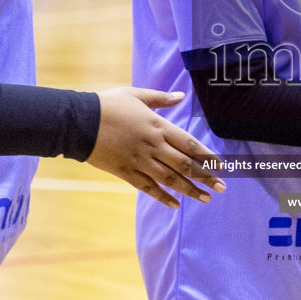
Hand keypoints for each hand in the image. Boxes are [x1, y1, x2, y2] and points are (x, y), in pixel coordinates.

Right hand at [86, 88, 225, 207]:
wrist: (78, 122)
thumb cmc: (107, 104)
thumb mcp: (136, 94)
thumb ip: (160, 98)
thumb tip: (181, 96)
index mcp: (157, 126)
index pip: (189, 144)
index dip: (207, 156)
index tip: (222, 166)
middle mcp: (152, 146)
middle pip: (185, 165)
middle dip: (206, 177)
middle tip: (222, 187)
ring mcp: (139, 161)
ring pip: (170, 179)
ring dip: (190, 190)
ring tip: (206, 198)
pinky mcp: (125, 172)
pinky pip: (148, 188)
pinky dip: (163, 197)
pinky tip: (175, 205)